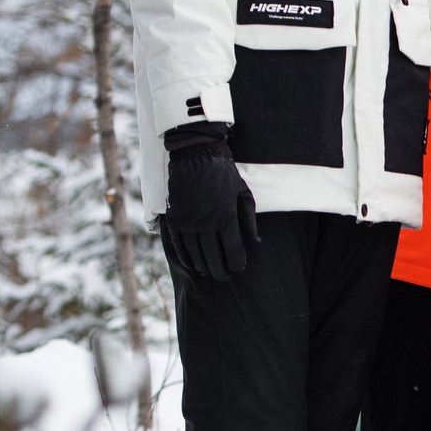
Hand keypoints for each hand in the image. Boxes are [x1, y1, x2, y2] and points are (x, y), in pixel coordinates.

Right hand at [160, 122, 257, 281]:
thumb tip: (255, 240)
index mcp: (226, 217)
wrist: (195, 153)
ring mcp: (188, 222)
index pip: (233, 250)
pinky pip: (178, 244)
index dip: (236, 263)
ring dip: (202, 266)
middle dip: (220, 270)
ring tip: (208, 272)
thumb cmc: (223, 171)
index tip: (238, 268)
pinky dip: (184, 256)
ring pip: (195, 253)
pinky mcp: (175, 218)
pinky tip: (191, 263)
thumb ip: (248, 217)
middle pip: (213, 256)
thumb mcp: (243, 191)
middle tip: (223, 277)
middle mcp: (206, 223)